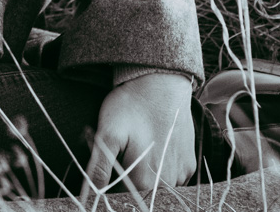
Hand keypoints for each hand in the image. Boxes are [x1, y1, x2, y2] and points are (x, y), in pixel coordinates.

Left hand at [81, 71, 196, 195]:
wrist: (161, 83)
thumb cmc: (131, 106)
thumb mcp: (107, 133)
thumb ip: (99, 167)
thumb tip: (90, 192)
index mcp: (146, 181)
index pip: (123, 197)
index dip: (110, 183)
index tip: (106, 162)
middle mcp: (168, 184)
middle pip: (140, 191)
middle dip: (126, 176)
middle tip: (121, 149)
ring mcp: (182, 174)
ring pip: (157, 185)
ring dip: (144, 173)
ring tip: (136, 145)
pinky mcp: (189, 163)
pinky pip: (172, 176)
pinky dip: (160, 167)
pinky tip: (152, 146)